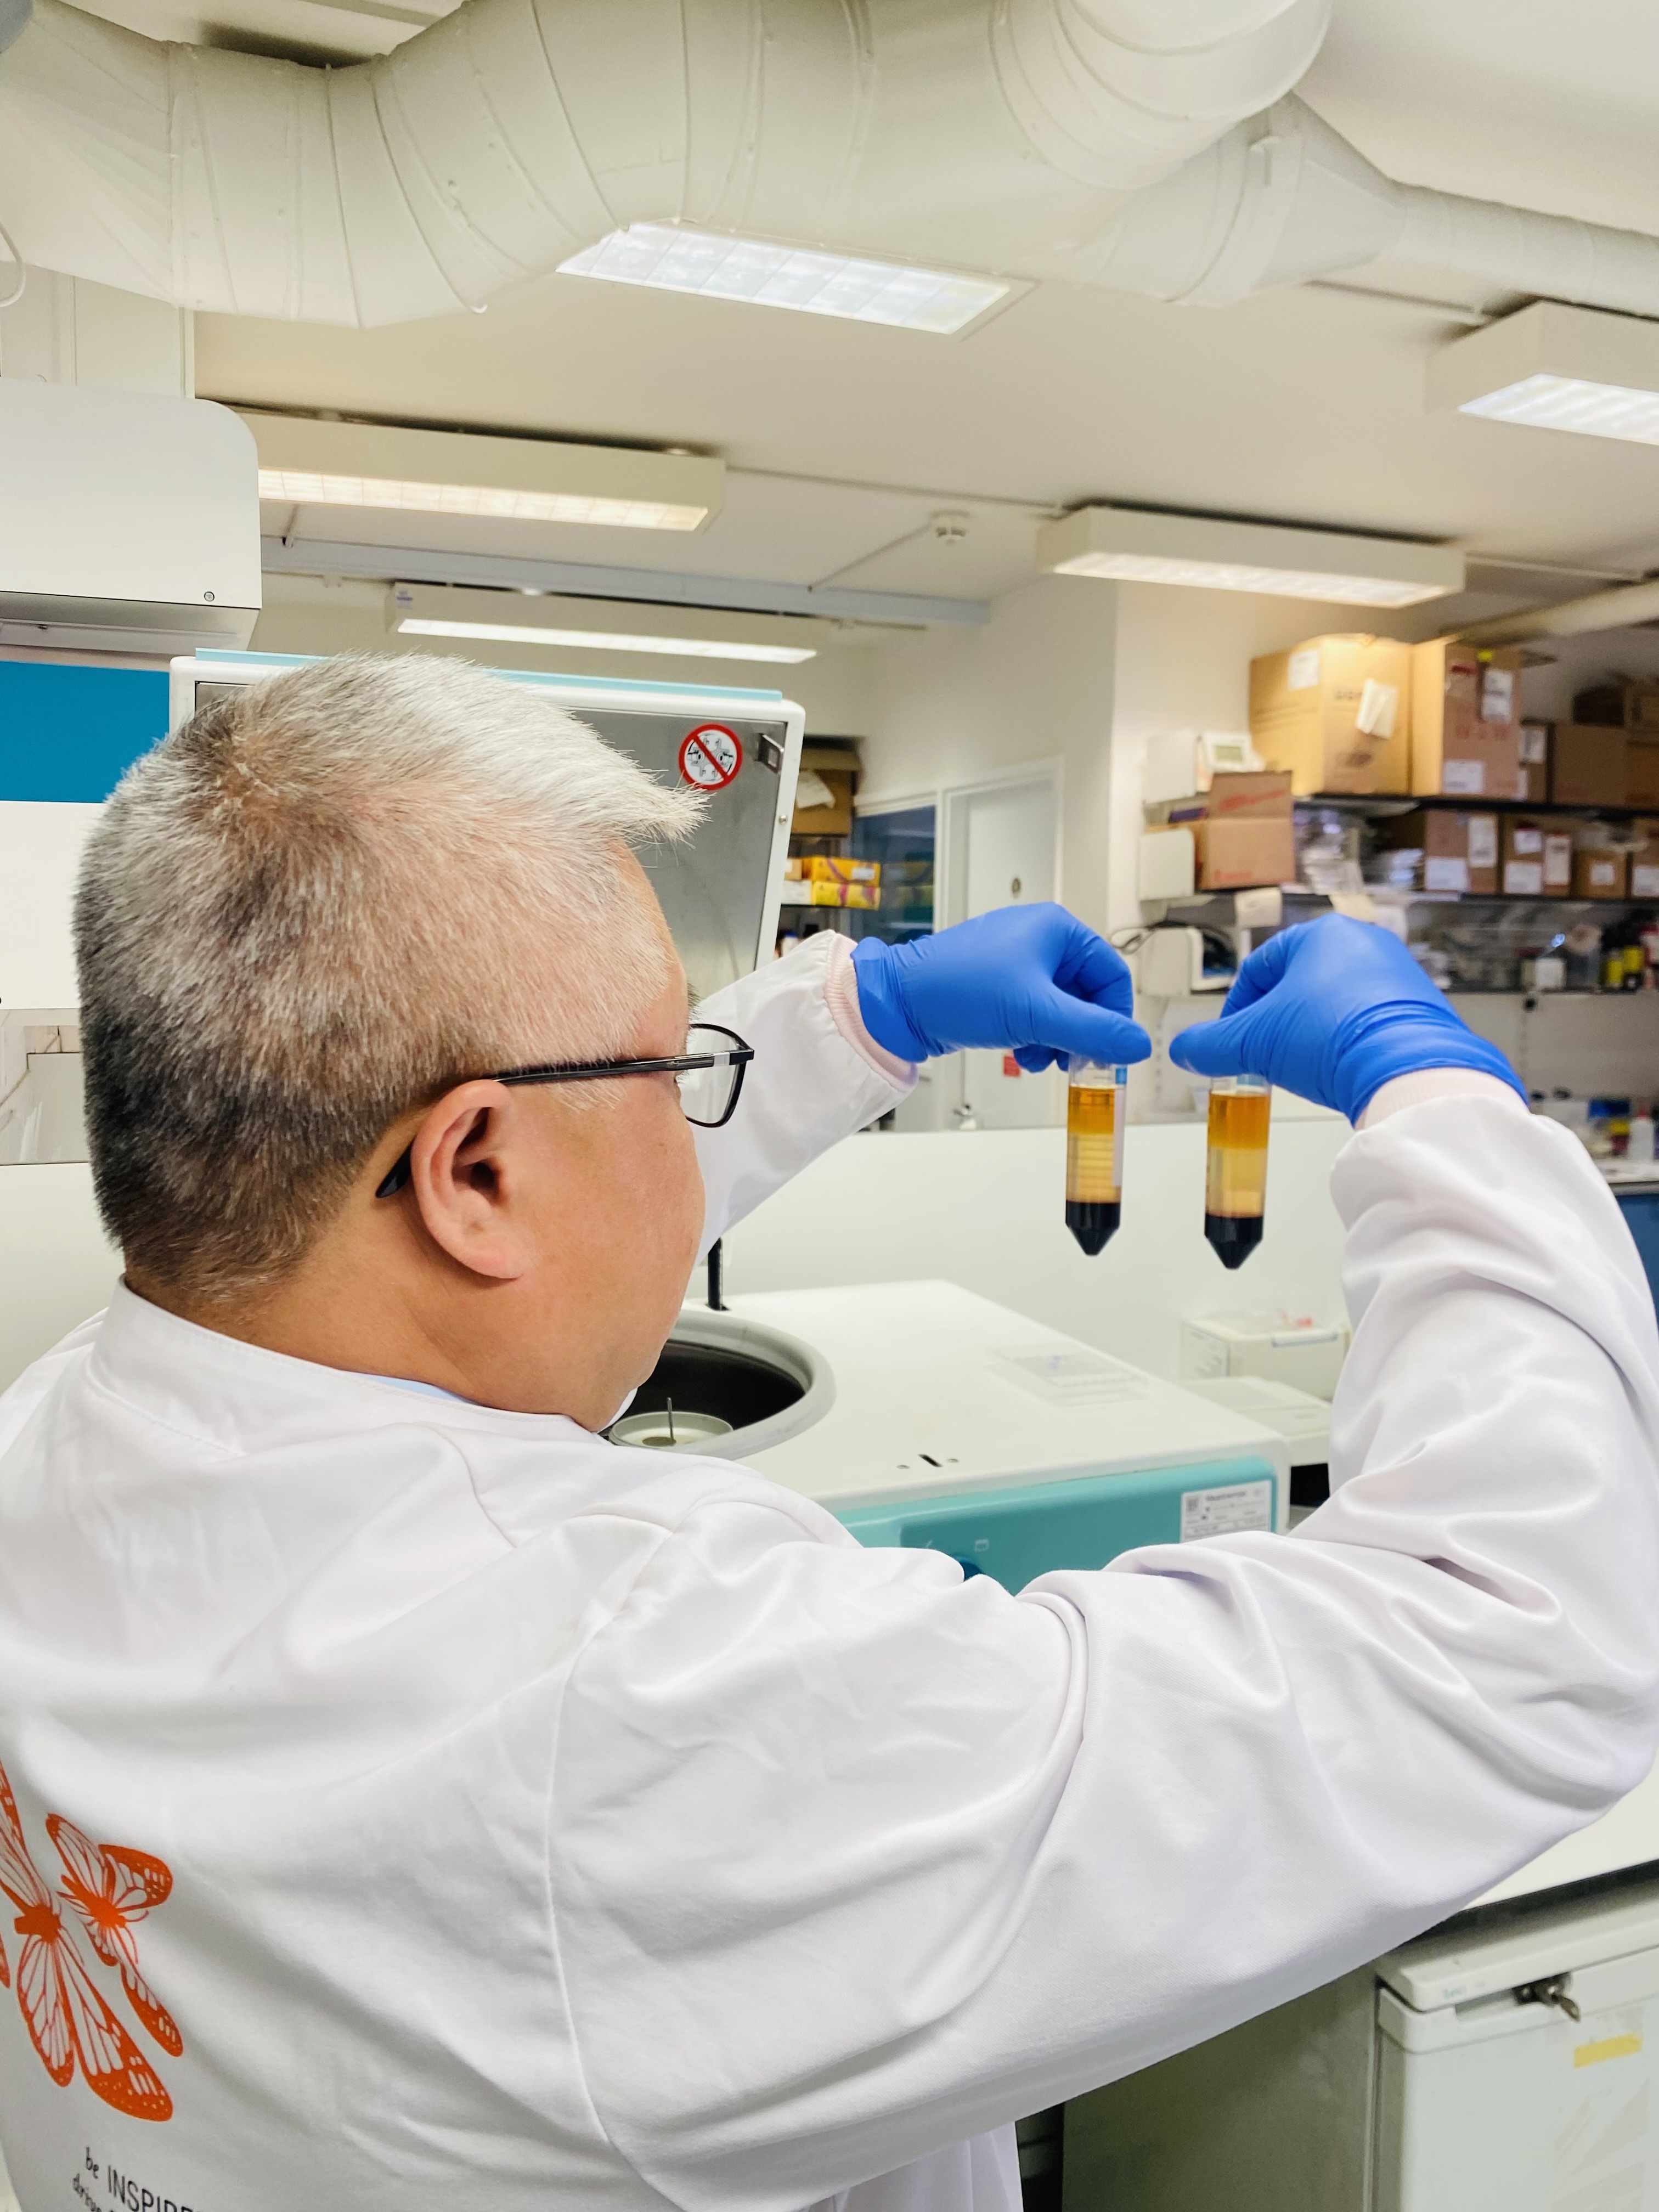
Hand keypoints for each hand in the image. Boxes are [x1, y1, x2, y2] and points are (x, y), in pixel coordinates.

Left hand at [851, 904, 1150, 1069]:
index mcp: (1056, 929)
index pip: (1112, 975)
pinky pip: (1034, 1012)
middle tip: (1070, 1063)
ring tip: (1036, 1059)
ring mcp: (1016, 961)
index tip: (1107, 1052)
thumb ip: (1093, 1032)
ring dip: (1056, 1040)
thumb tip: (1138, 1046)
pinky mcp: (997, 985)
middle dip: (1080, 1033)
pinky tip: (1017, 1053)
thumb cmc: (960, 991)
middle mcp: (1040, 939)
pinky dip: (1034, 1036)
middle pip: (1087, 994)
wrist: (897, 1002)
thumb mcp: (1037, 1015)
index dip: (1115, 1017)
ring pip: (1061, 1008)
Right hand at [1169, 914, 1524, 1121]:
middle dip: (1275, 1023)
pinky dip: (1347, 1043)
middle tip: (1264, 1056)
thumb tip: (1184, 1050)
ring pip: (1334, 1003)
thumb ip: (1211, 1045)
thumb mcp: (1254, 1042)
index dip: (1236, 1008)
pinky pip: (1370, 1021)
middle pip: (1299, 985)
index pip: (1260, 967)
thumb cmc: (1331, 1037)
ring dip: (1311, 1034)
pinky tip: (1341, 1070)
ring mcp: (1399, 974)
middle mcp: (1365, 943)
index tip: (1231, 1040)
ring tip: (1303, 1068)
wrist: (1407, 1071)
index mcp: (1323, 934)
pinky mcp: (1423, 1007)